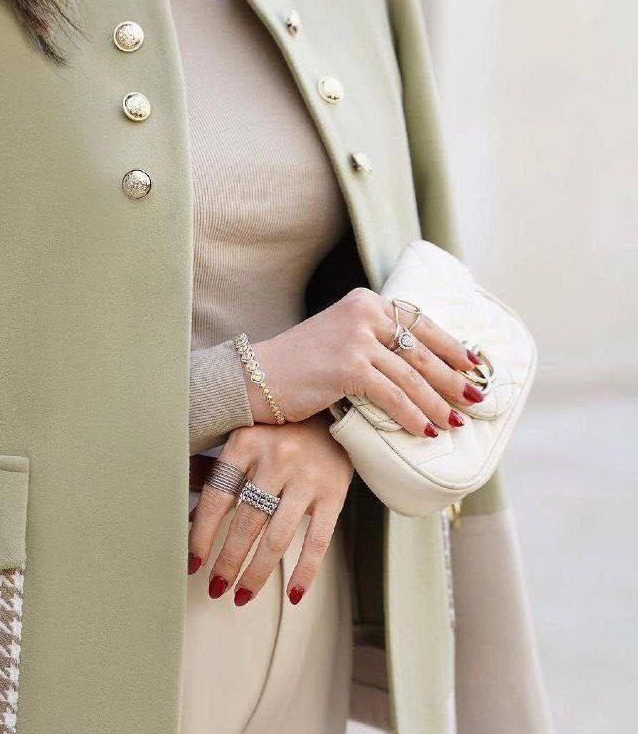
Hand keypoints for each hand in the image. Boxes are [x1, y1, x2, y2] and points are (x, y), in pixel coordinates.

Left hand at [188, 418, 353, 606]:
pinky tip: (293, 595)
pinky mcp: (335, 492)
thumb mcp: (246, 442)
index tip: (193, 564)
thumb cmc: (280, 433)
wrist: (336, 411)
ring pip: (277, 537)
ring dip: (257, 573)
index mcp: (245, 442)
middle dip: (228, 562)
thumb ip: (219, 475)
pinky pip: (318, 540)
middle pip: (245, 522)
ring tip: (242, 596)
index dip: (201, 535)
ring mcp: (308, 476)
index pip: (216, 498)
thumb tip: (187, 519)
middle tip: (216, 588)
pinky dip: (305, 571)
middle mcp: (276, 457)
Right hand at [244, 288, 484, 435]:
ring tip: (454, 422)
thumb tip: (418, 368)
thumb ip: (375, 342)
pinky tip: (425, 430)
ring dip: (437, 404)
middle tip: (476, 400)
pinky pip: (393, 396)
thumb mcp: (340, 339)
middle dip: (453, 380)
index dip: (452, 347)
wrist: (256, 377)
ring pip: (411, 376)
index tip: (475, 366)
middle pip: (422, 350)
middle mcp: (365, 314)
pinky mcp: (349, 367)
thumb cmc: (298, 366)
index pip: (421, 323)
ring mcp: (357, 339)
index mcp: (367, 303)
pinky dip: (412, 416)